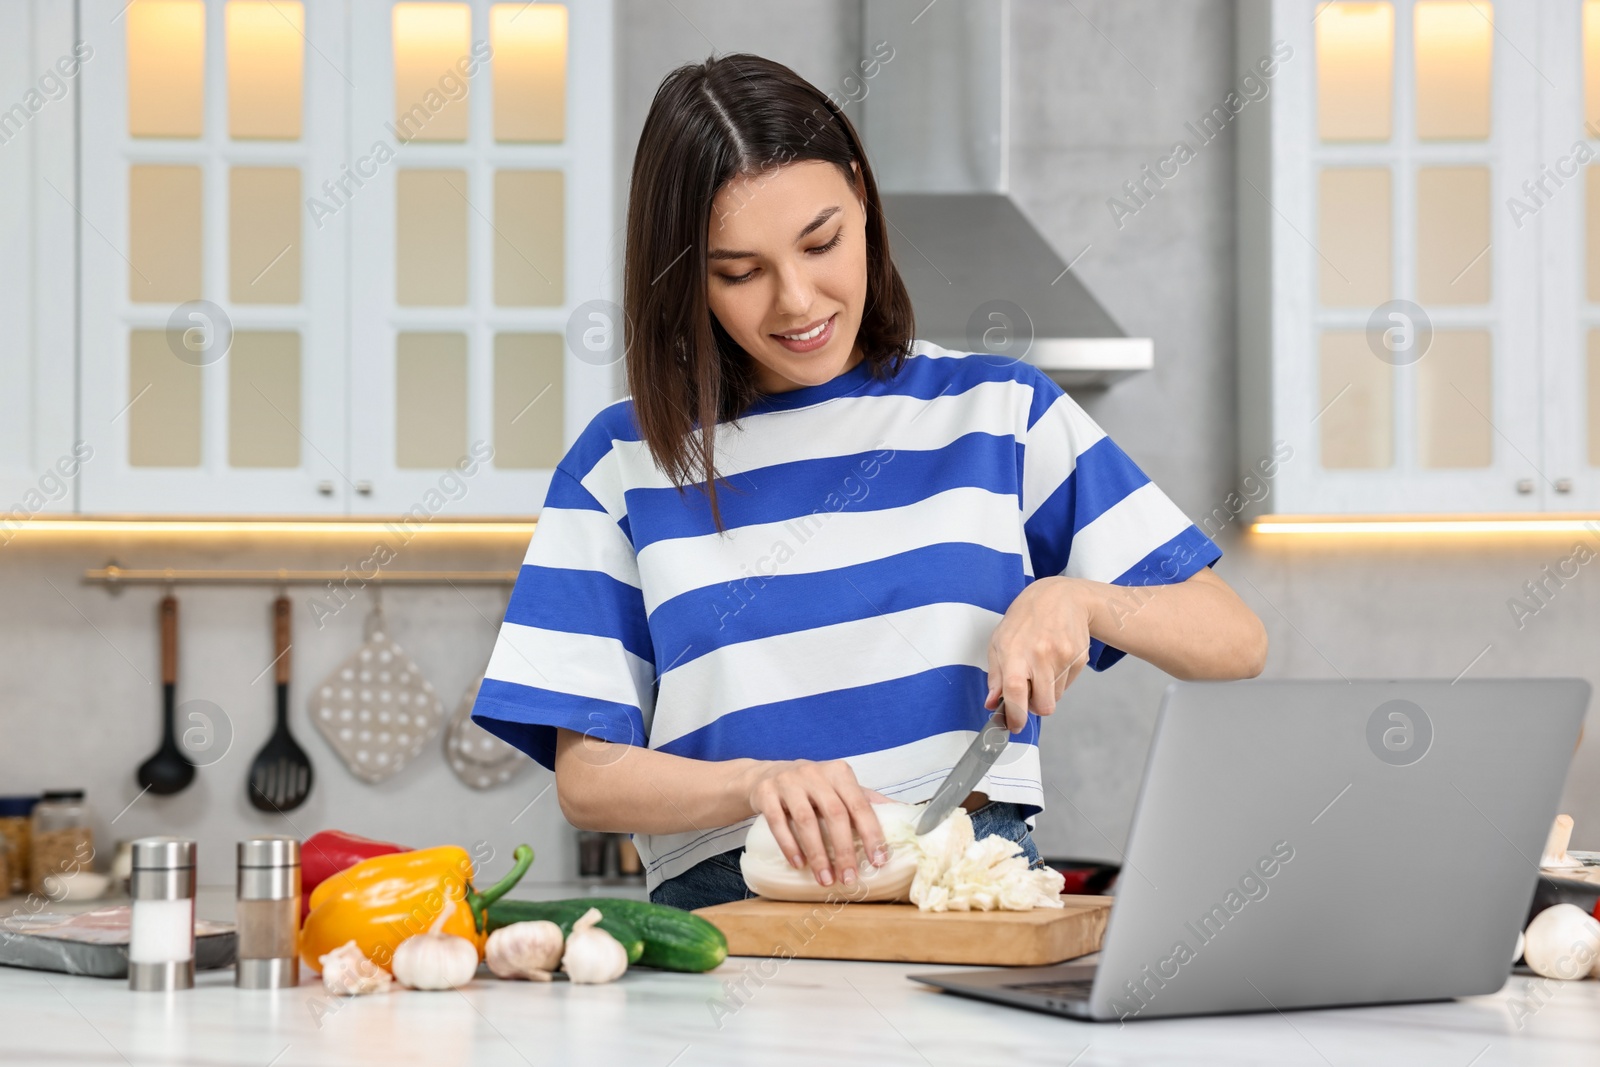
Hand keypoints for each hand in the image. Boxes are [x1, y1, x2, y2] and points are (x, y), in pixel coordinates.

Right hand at [741, 759, 890, 887]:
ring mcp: (789, 782)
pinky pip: (778, 822)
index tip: (878, 861)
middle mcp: (815, 774)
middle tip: (849, 878)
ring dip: (818, 854)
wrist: (767, 775)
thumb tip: (907, 814)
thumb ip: (868, 800)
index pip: (860, 805)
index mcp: (839, 773)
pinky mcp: (767, 793)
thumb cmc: (812, 786)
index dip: (871, 833)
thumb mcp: (840, 787)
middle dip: (844, 850)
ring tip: (826, 879)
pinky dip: (789, 846)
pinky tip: (798, 864)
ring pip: (806, 821)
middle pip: (835, 814)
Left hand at [985, 576, 1096, 731]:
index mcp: (1015, 651)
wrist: (1061, 597)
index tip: (1014, 726)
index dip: (1015, 715)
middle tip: (1028, 694)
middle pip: (1043, 705)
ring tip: (1040, 666)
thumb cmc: (1025, 619)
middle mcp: (1040, 654)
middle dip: (1035, 708)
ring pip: (1056, 697)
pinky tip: (1053, 658)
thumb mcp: (999, 641)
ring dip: (1046, 690)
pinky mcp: (1079, 658)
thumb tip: (992, 703)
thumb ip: (995, 676)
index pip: (1015, 691)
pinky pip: (1067, 685)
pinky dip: (1058, 680)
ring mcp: (1063, 656)